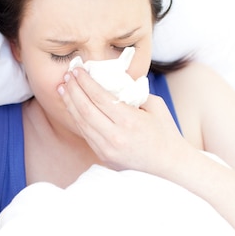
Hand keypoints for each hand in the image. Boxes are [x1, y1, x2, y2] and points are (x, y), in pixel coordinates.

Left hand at [58, 67, 186, 175]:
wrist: (170, 165)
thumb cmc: (165, 132)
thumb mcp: (155, 105)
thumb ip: (134, 92)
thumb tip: (114, 81)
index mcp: (129, 121)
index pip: (98, 97)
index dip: (85, 82)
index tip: (78, 70)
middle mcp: (115, 136)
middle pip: (85, 109)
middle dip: (73, 90)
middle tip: (66, 76)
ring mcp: (107, 149)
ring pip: (81, 123)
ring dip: (70, 104)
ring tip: (63, 89)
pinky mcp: (104, 157)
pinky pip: (86, 134)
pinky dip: (77, 119)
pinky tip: (73, 108)